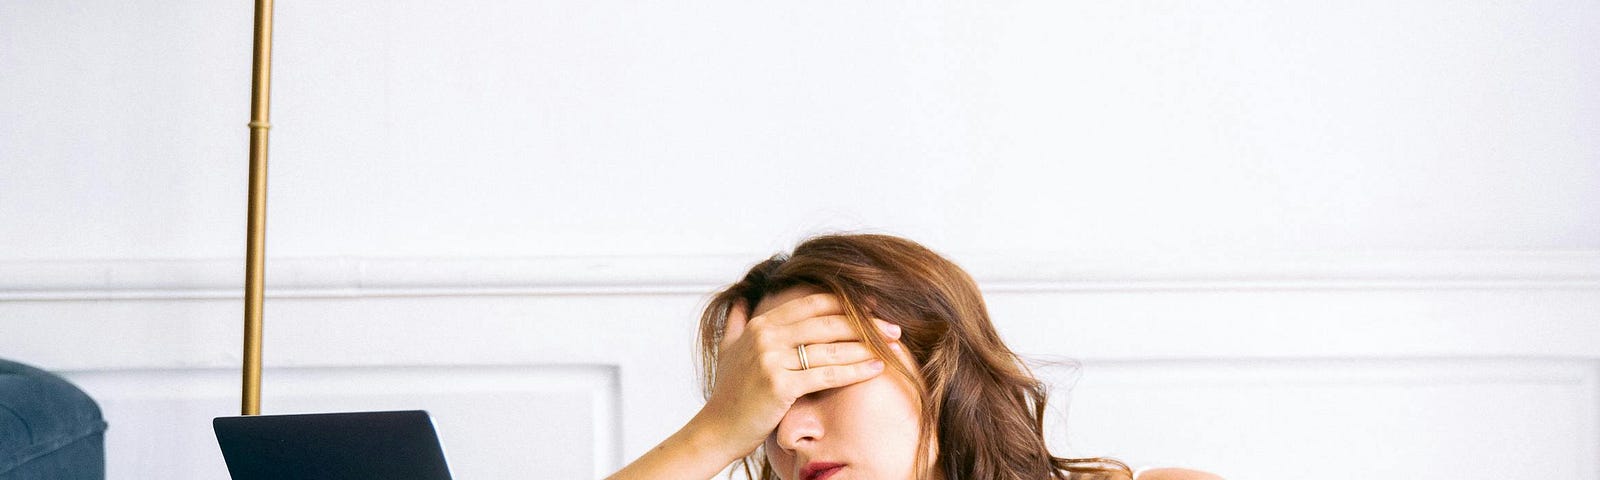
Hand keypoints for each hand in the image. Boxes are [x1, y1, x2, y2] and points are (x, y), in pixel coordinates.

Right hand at [693, 293, 901, 455]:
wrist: (716, 429)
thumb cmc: (728, 394)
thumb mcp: (728, 349)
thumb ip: (737, 322)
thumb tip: (743, 299)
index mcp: (760, 324)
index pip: (811, 304)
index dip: (845, 303)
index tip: (871, 308)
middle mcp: (765, 336)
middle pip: (826, 322)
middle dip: (865, 324)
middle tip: (893, 327)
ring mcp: (771, 360)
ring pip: (830, 348)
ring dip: (867, 346)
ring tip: (892, 347)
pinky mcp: (780, 385)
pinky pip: (826, 374)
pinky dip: (855, 370)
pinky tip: (876, 368)